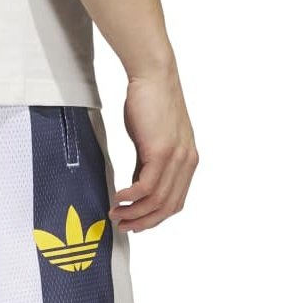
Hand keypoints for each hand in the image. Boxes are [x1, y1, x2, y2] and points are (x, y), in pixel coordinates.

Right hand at [109, 65, 198, 232]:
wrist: (153, 76)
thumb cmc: (149, 103)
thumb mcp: (151, 141)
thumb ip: (147, 165)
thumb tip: (136, 188)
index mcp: (188, 161)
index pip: (175, 202)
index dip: (154, 219)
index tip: (135, 224)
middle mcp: (187, 162)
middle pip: (168, 207)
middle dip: (143, 221)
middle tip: (123, 226)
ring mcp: (176, 157)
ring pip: (156, 200)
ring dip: (133, 212)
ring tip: (115, 214)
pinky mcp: (161, 151)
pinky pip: (145, 187)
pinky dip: (130, 197)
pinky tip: (117, 198)